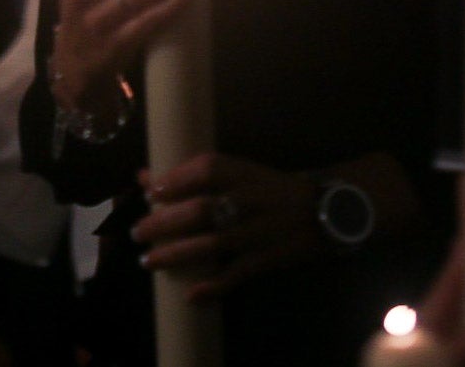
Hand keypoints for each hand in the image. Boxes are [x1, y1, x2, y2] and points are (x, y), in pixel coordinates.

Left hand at [132, 153, 319, 301]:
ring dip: (177, 254)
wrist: (326, 210)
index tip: (151, 190)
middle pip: (202, 210)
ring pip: (213, 244)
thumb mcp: (241, 173)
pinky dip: (213, 286)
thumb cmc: (272, 189)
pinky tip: (191, 295)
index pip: (208, 169)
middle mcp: (251, 200)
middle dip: (165, 222)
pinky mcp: (267, 258)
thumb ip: (194, 176)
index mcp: (245, 173)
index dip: (178, 179)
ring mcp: (259, 231)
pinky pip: (237, 275)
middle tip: (138, 232)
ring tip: (148, 260)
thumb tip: (143, 177)